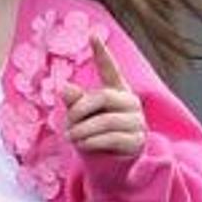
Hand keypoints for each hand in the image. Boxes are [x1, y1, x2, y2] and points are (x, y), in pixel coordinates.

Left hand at [62, 36, 145, 156]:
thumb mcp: (80, 120)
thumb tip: (64, 87)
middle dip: (80, 111)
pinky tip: (83, 145)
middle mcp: (131, 103)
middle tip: (67, 125)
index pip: (110, 69)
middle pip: (103, 97)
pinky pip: (112, 137)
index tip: (92, 34)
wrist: (110, 167)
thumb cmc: (94, 138)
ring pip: (106, 120)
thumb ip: (75, 103)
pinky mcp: (137, 141)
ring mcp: (137, 122)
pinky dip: (93, 141)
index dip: (102, 53)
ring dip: (83, 130)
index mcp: (117, 92)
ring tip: (71, 137)